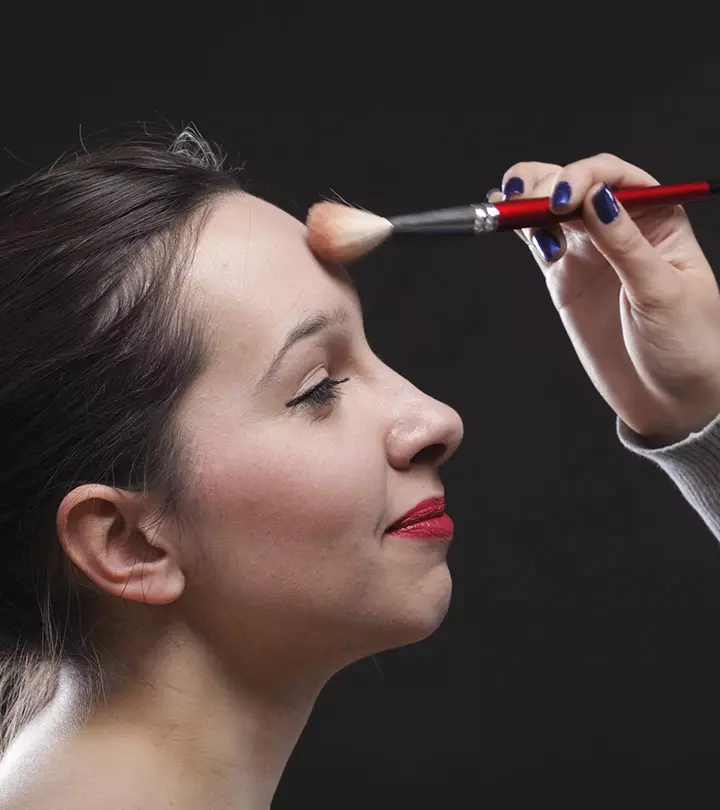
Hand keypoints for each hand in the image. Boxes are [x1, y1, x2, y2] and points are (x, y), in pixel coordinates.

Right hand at [490, 153, 719, 445]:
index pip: (614, 178)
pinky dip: (522, 230)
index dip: (584, 177)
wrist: (671, 399)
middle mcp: (621, 228)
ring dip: (527, 201)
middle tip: (525, 203)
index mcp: (658, 219)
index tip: (563, 199)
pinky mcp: (566, 279)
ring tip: (507, 207)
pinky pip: (539, 243)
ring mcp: (590, 253)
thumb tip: (597, 199)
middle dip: (547, 185)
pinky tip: (508, 223)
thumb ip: (626, 245)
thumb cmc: (687, 345)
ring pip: (552, 209)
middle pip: (578, 185)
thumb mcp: (661, 293)